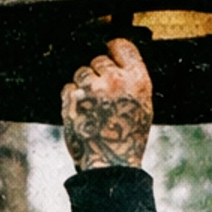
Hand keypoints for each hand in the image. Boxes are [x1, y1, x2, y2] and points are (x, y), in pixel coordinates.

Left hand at [61, 36, 152, 170]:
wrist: (110, 165)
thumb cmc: (127, 138)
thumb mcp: (143, 105)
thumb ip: (132, 80)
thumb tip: (116, 59)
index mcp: (138, 80)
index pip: (122, 46)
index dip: (113, 49)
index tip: (109, 53)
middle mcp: (115, 80)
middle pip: (99, 59)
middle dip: (98, 74)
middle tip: (101, 97)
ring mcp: (92, 89)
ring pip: (82, 72)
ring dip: (83, 86)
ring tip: (92, 108)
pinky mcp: (73, 99)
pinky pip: (68, 88)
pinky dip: (72, 99)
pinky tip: (82, 115)